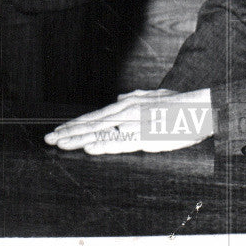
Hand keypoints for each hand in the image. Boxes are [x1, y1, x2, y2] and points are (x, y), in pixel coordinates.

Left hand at [44, 88, 212, 154]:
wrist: (197, 108)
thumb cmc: (176, 106)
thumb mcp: (153, 98)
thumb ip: (135, 97)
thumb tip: (118, 97)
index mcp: (126, 105)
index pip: (95, 116)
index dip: (75, 124)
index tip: (59, 130)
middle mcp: (125, 112)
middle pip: (92, 124)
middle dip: (69, 132)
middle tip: (48, 139)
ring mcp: (133, 124)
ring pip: (100, 133)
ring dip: (78, 139)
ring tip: (60, 144)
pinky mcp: (144, 136)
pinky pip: (119, 142)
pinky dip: (103, 145)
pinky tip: (89, 147)